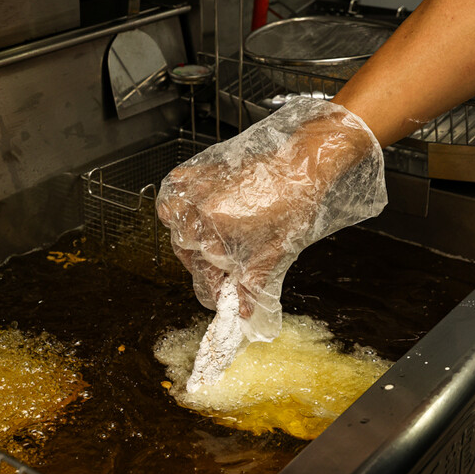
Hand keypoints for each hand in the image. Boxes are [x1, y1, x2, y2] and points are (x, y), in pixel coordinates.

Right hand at [157, 97, 387, 341]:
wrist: (302, 165)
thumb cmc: (295, 203)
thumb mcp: (276, 250)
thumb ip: (254, 281)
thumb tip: (244, 307)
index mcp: (218, 228)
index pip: (204, 273)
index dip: (212, 292)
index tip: (220, 297)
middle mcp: (202, 208)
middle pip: (184, 250)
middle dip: (198, 267)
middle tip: (215, 275)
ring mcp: (200, 187)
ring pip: (172, 219)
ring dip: (183, 235)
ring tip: (202, 244)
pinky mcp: (203, 172)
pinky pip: (176, 186)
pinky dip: (177, 199)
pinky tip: (191, 208)